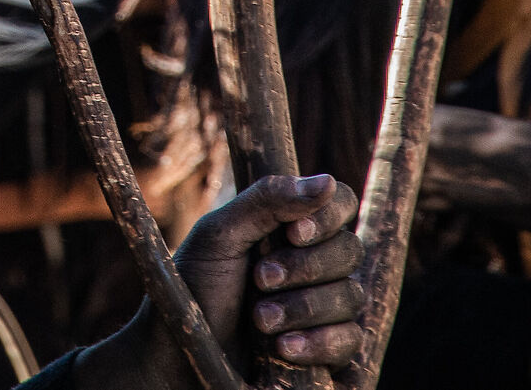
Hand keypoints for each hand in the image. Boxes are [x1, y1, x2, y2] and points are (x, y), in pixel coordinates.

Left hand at [77, 174, 365, 385]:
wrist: (179, 350)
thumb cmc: (195, 285)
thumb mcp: (220, 234)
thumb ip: (267, 201)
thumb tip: (325, 180)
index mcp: (291, 225)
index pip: (339, 203)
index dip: (327, 217)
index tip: (293, 234)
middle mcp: (314, 260)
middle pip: (349, 250)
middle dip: (304, 268)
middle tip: (260, 280)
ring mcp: (323, 303)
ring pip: (350, 295)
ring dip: (303, 307)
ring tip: (260, 319)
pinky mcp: (326, 346)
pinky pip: (349, 339)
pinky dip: (318, 342)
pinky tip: (282, 348)